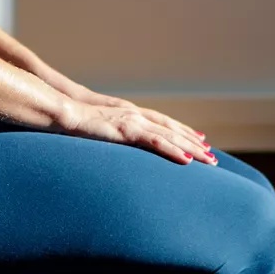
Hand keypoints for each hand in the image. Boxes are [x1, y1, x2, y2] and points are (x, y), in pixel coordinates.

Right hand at [54, 99, 217, 166]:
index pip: (163, 124)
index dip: (182, 132)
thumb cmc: (75, 121)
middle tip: (212, 156)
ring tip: (209, 160)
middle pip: (172, 130)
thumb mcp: (99, 128)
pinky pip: (155, 142)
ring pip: (170, 136)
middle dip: (193, 143)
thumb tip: (114, 144)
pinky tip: (186, 161)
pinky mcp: (127, 130)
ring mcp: (133, 121)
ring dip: (191, 149)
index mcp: (130, 114)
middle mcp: (136, 115)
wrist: (62, 112)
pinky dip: (173, 151)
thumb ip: (111, 134)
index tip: (198, 141)